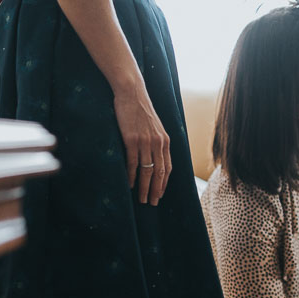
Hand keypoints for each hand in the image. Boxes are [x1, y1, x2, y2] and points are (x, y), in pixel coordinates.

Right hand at [112, 81, 171, 204]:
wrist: (132, 93)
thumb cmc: (141, 110)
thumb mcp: (154, 126)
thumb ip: (156, 142)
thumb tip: (153, 157)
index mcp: (165, 141)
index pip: (168, 168)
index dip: (164, 183)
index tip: (160, 194)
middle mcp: (158, 143)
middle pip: (159, 173)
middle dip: (156, 190)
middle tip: (152, 203)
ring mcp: (145, 142)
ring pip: (147, 171)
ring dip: (144, 187)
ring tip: (142, 199)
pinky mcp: (131, 139)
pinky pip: (133, 163)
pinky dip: (132, 176)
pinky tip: (130, 185)